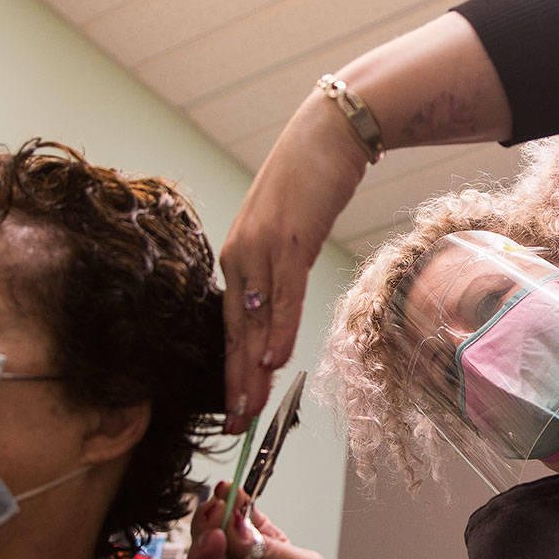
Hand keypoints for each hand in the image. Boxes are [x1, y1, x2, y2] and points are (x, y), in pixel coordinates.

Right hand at [163, 482, 380, 558]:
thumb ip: (269, 548)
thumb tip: (236, 522)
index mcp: (266, 548)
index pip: (238, 516)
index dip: (229, 502)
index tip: (225, 493)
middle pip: (209, 536)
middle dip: (209, 523)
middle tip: (216, 521)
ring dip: (197, 552)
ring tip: (212, 546)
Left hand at [218, 13, 510, 429]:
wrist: (329, 134)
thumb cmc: (310, 183)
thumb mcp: (288, 233)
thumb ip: (278, 274)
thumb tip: (277, 316)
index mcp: (237, 257)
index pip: (230, 326)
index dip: (231, 370)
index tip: (233, 408)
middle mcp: (240, 255)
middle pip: (235, 331)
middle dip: (235, 382)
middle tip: (235, 424)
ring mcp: (261, 248)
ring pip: (254, 319)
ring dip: (251, 367)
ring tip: (249, 406)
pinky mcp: (288, 239)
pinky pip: (281, 293)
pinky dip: (276, 327)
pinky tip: (273, 359)